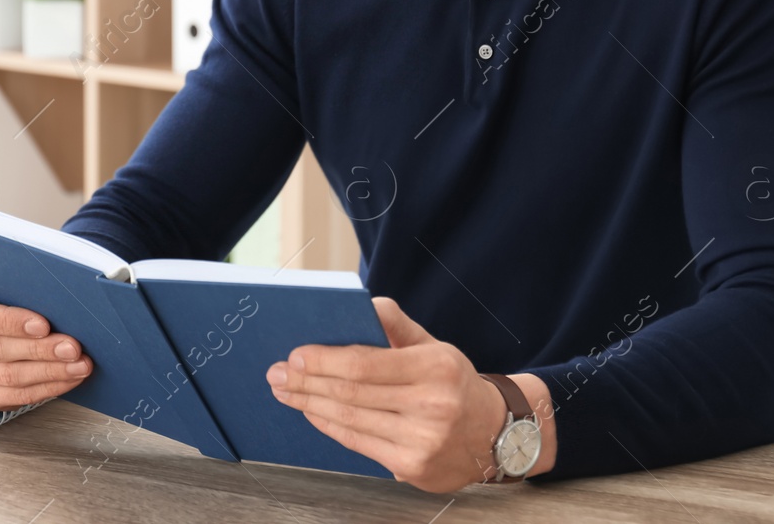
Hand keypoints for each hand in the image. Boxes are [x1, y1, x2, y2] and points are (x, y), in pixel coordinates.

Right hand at [0, 284, 91, 409]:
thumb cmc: (6, 297)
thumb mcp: (5, 284)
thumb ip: (20, 289)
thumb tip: (59, 299)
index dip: (10, 322)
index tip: (44, 325)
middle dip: (41, 350)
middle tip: (74, 348)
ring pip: (8, 378)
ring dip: (50, 373)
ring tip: (80, 365)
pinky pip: (13, 398)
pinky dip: (46, 389)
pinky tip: (68, 379)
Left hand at [265, 296, 555, 491]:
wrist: (496, 434)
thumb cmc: (454, 382)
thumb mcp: (434, 344)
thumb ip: (395, 323)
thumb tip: (360, 303)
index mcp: (436, 368)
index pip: (366, 365)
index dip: (325, 361)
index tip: (294, 355)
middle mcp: (432, 407)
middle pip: (352, 395)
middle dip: (307, 383)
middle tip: (276, 373)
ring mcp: (423, 442)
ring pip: (350, 421)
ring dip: (309, 404)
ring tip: (285, 391)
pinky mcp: (413, 469)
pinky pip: (358, 443)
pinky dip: (329, 425)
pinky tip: (312, 410)